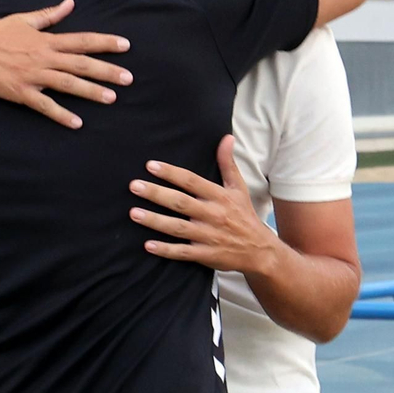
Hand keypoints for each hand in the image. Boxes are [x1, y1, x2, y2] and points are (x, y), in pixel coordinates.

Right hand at [0, 0, 132, 129]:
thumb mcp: (22, 20)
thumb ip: (49, 15)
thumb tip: (70, 2)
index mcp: (46, 39)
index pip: (83, 40)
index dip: (106, 42)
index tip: (126, 45)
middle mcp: (44, 56)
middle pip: (82, 64)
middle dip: (107, 71)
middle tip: (129, 78)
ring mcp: (32, 75)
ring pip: (68, 84)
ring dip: (91, 92)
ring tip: (112, 98)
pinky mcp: (20, 92)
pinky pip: (45, 105)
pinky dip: (61, 114)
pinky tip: (77, 123)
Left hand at [128, 135, 286, 276]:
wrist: (260, 250)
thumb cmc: (244, 215)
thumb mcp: (239, 188)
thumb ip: (228, 164)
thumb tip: (226, 137)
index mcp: (219, 196)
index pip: (192, 181)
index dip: (171, 173)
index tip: (151, 165)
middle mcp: (212, 215)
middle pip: (180, 202)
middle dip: (156, 194)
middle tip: (134, 186)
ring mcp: (208, 236)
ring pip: (178, 227)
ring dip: (155, 221)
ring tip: (134, 213)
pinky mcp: (206, 255)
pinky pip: (183, 252)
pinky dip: (166, 250)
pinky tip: (148, 245)